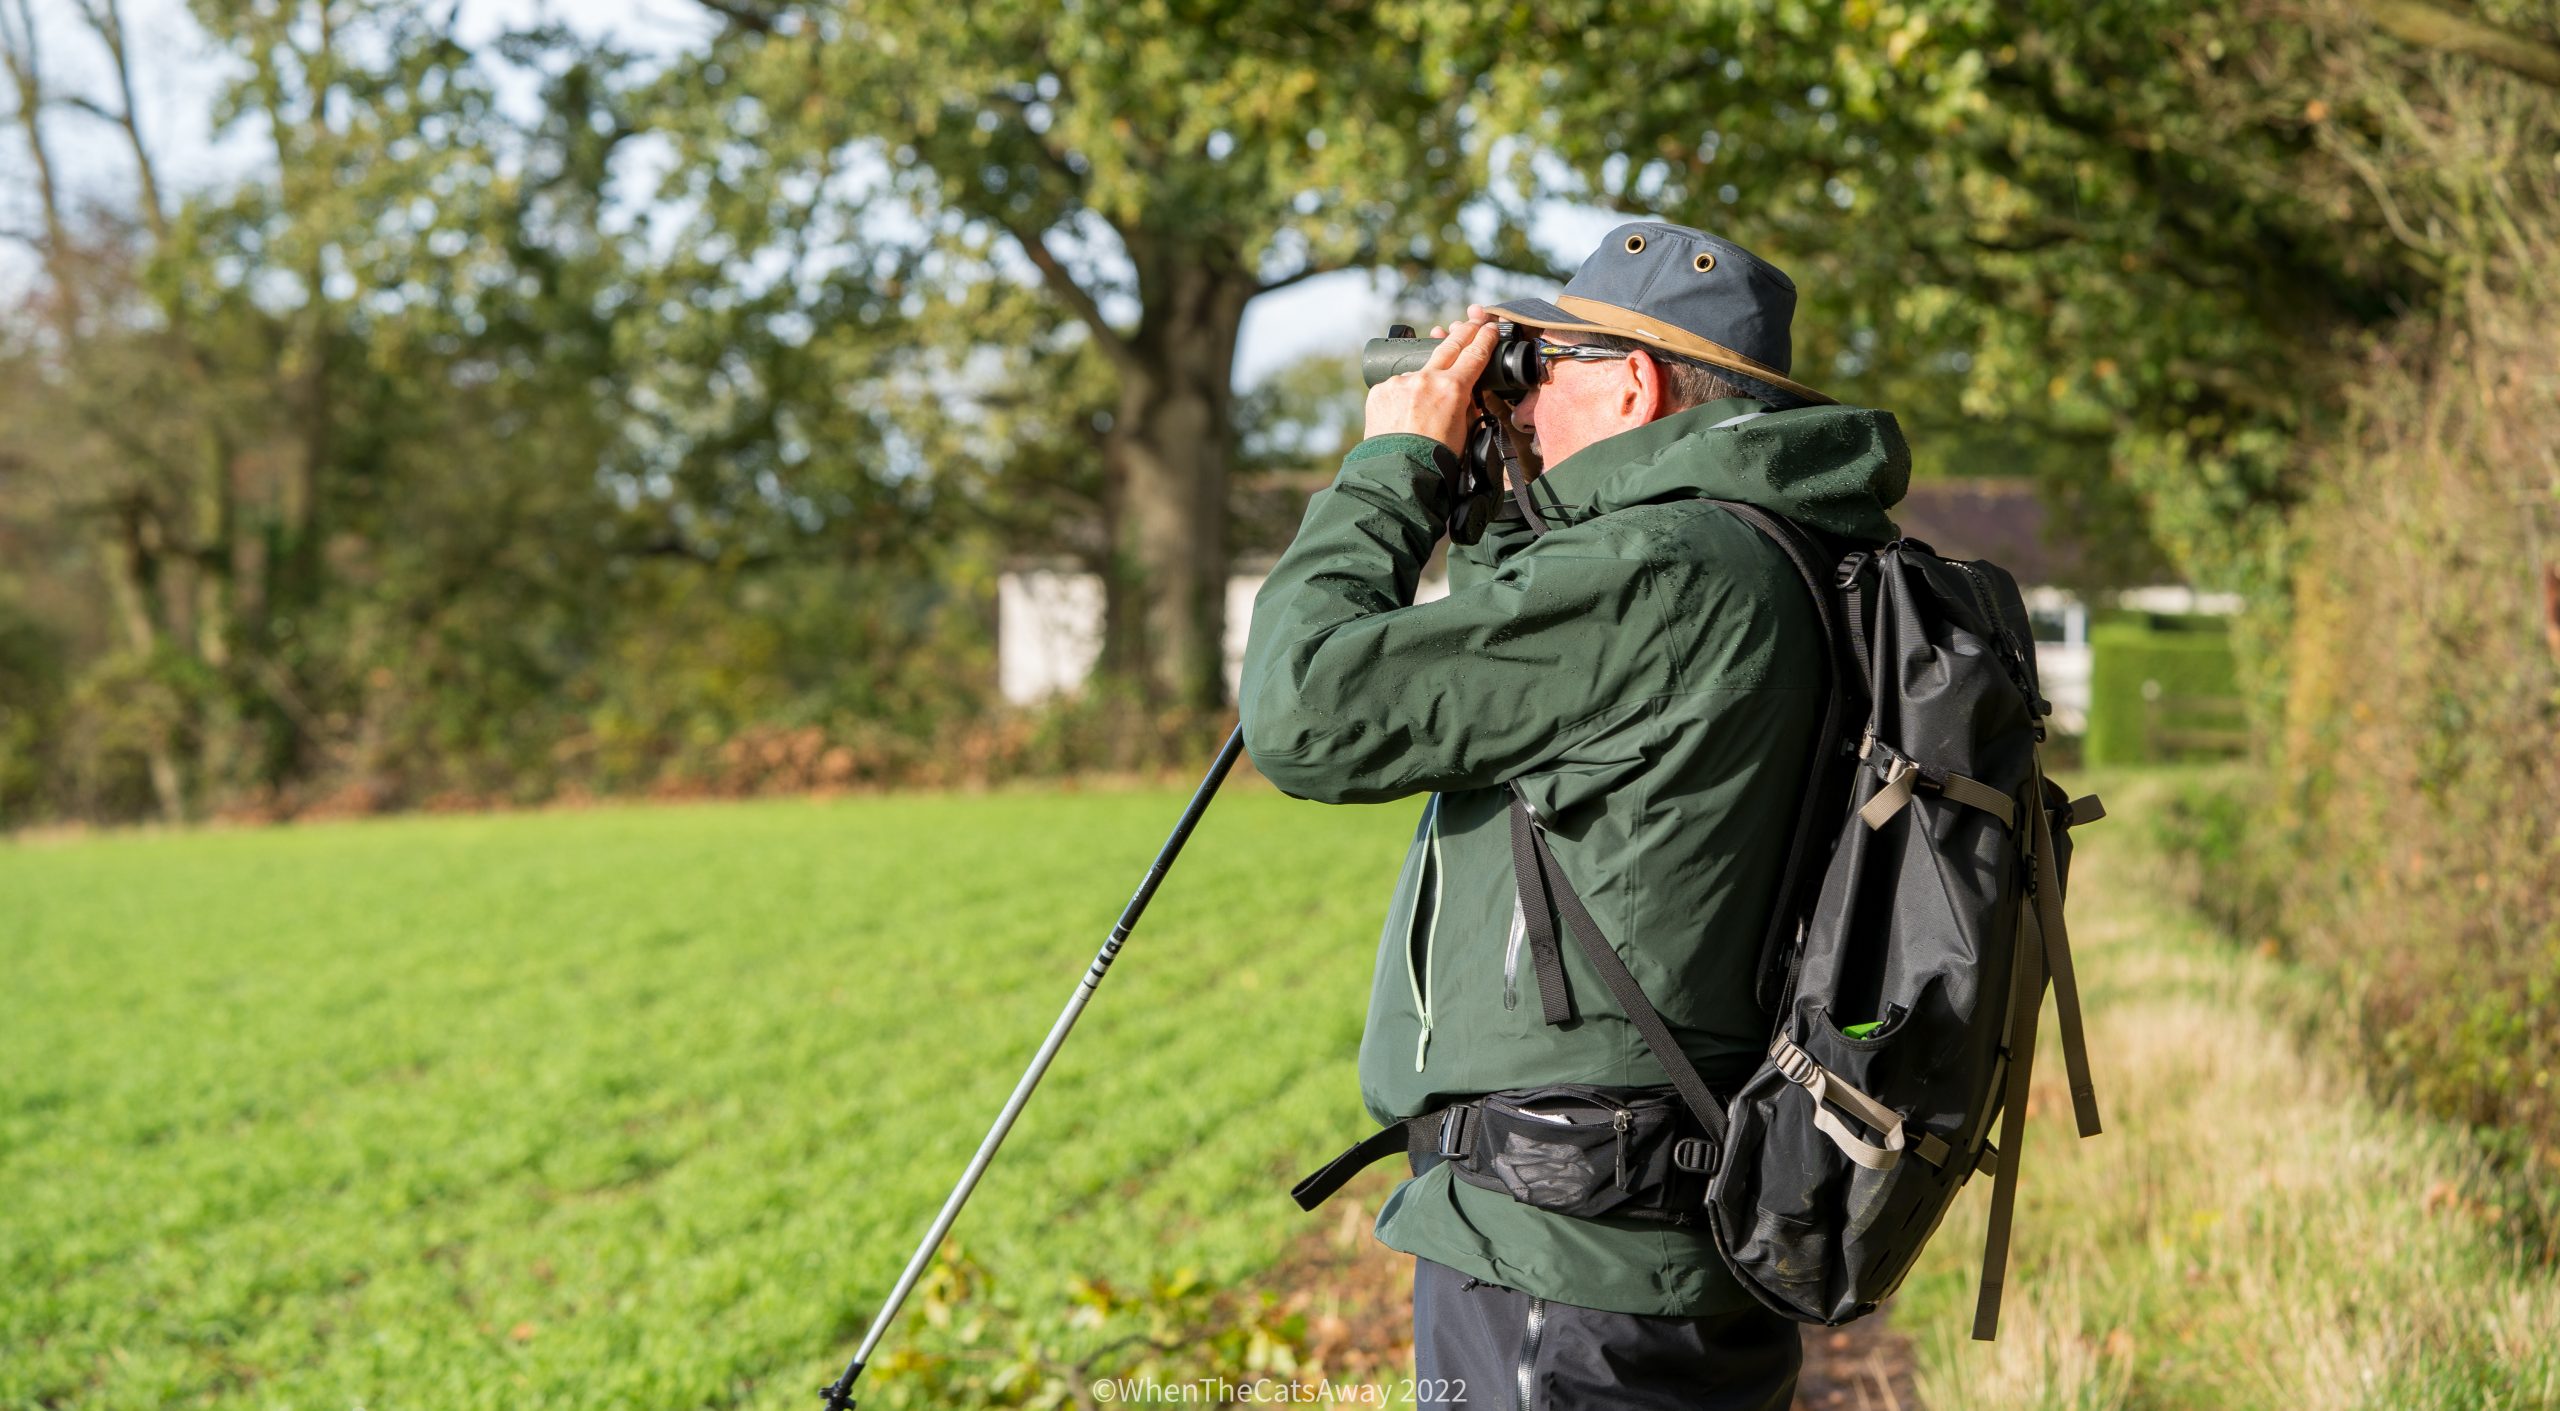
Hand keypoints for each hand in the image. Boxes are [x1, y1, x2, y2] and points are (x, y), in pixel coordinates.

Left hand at [1363, 308, 1498, 452]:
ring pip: (1419, 371)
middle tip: (1471, 322)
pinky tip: (1404, 414)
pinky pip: (1397, 386)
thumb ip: (1467, 406)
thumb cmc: (1435, 460)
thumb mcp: (1465, 432)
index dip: (1484, 338)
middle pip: (1448, 346)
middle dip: (1462, 332)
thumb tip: (1467, 392)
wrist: (1398, 474)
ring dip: (1425, 379)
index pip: (1474, 354)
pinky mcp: (1380, 390)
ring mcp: (1400, 382)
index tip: (1489, 328)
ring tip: (1426, 401)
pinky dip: (1403, 396)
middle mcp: (1425, 379)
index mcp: (1452, 388)